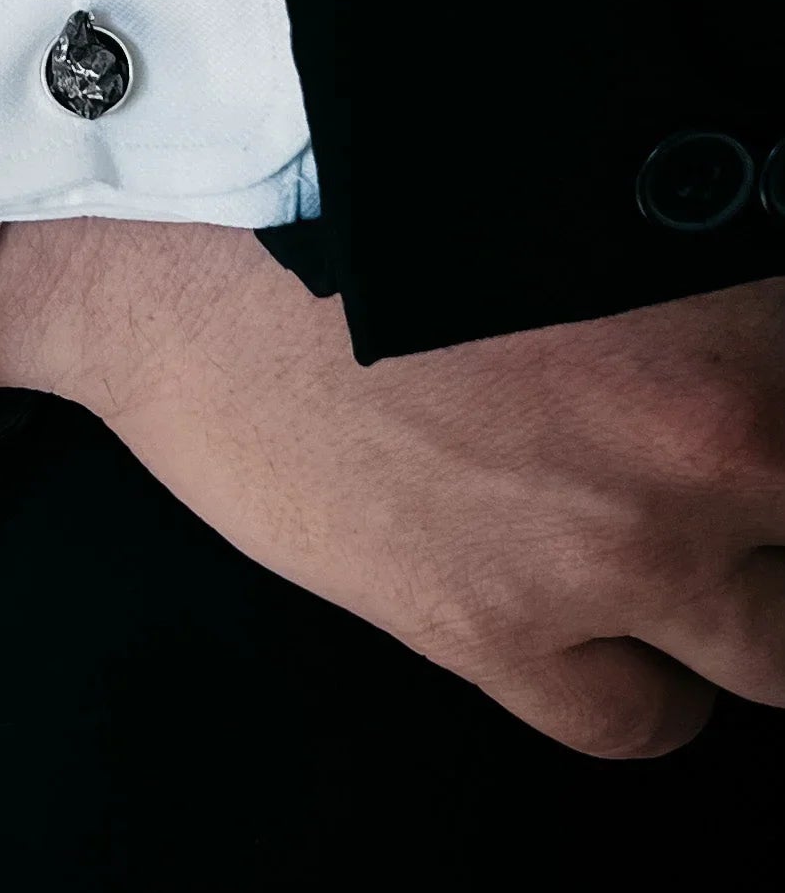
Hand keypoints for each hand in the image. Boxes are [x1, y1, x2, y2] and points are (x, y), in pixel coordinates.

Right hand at [0, 214, 784, 758]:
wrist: (169, 252)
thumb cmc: (337, 180)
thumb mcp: (566, 172)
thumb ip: (692, 266)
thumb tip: (736, 318)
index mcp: (740, 311)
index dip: (778, 401)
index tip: (742, 406)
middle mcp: (707, 440)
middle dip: (770, 510)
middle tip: (687, 472)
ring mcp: (610, 551)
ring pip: (775, 649)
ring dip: (738, 604)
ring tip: (670, 549)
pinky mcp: (496, 629)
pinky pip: (644, 720)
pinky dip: (645, 685)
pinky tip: (603, 626)